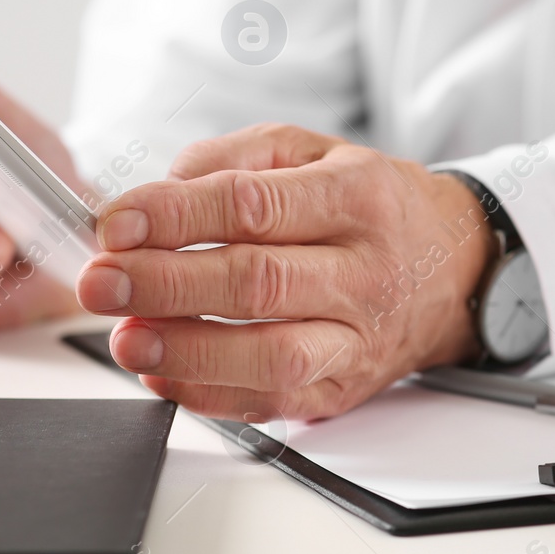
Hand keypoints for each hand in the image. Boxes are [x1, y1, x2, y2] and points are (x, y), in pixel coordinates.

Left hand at [73, 124, 496, 419]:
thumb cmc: (371, 206)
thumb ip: (237, 158)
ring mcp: (359, 337)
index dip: (177, 216)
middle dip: (165, 284)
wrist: (452, 268)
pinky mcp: (345, 387)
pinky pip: (273, 401)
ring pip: (270, 354)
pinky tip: (163, 373)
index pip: (256, 206)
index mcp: (358, 196)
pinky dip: (209, 393)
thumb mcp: (316, 151)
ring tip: (126, 338)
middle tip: (102, 282)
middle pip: (257, 282)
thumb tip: (162, 191)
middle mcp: (365, 270)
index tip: (116, 223)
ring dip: (187, 350)